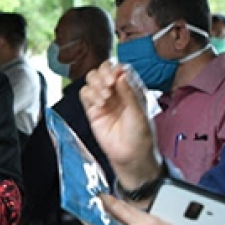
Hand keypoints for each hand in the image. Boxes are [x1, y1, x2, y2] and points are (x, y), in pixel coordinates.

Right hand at [80, 62, 160, 189]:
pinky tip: (100, 103)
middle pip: (103, 70)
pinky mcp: (92, 110)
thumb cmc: (140, 136)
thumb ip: (129, 92)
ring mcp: (104, 100)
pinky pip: (85, 93)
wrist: (129, 155)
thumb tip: (121, 73)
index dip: (116, 68)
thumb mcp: (139, 112)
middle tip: (110, 83)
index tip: (117, 76)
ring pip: (92, 79)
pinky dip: (90, 94)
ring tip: (106, 95)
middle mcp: (116, 92)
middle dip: (104, 73)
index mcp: (131, 89)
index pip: (120, 69)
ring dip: (97, 83)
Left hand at [84, 194, 207, 224]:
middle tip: (103, 190)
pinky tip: (128, 216)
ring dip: (111, 215)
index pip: (90, 221)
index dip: (88, 203)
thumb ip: (125, 211)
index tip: (87, 190)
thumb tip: (105, 199)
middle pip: (98, 224)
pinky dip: (119, 223)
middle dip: (100, 207)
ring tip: (117, 201)